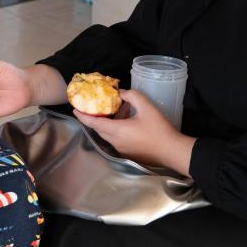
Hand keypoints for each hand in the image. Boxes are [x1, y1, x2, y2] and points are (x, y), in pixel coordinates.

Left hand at [74, 89, 194, 174]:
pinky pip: (116, 140)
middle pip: (99, 129)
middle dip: (96, 118)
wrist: (172, 150)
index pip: (94, 123)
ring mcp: (121, 150)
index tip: (75, 109)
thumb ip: (132, 96)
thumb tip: (121, 92)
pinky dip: (116, 130)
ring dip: (108, 124)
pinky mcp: (128, 154)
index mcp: (117, 131)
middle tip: (96, 107)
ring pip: (108, 135)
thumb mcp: (146, 107)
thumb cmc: (159, 129)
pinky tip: (126, 122)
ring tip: (117, 111)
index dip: (83, 116)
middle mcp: (116, 142)